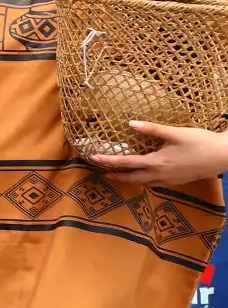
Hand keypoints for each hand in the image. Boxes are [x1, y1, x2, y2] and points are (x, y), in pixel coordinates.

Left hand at [91, 122, 227, 186]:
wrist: (224, 156)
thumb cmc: (201, 142)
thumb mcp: (175, 133)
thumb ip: (152, 129)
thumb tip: (130, 123)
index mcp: (157, 162)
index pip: (127, 163)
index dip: (109, 161)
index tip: (94, 158)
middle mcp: (160, 175)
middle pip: (132, 178)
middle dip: (116, 176)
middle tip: (103, 173)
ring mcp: (169, 181)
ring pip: (144, 183)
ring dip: (130, 180)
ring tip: (120, 176)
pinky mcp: (178, 182)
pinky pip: (155, 184)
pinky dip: (145, 181)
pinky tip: (145, 176)